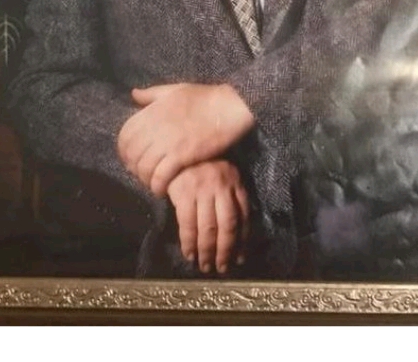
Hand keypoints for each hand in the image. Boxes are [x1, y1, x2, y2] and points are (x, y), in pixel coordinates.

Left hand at [117, 83, 254, 196]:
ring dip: (145, 179)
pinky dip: (157, 186)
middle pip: (132, 155)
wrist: (228, 106)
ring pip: (144, 168)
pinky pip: (160, 176)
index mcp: (151, 112)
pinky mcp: (181, 155)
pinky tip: (161, 190)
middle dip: (134, 168)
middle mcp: (155, 127)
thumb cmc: (204, 97)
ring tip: (152, 183)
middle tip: (142, 174)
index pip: (125, 135)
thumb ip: (152, 94)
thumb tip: (134, 94)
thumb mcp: (174, 90)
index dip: (124, 151)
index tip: (131, 159)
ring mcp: (167, 142)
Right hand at [167, 159, 249, 274]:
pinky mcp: (183, 192)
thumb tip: (236, 232)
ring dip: (207, 251)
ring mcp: (202, 189)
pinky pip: (188, 224)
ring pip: (209, 227)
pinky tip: (189, 254)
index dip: (242, 240)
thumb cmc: (199, 165)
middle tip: (222, 268)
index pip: (243, 215)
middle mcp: (222, 185)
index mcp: (234, 181)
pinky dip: (189, 242)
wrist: (174, 149)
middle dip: (225, 250)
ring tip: (205, 266)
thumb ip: (228, 196)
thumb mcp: (220, 175)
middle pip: (228, 225)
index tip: (239, 257)